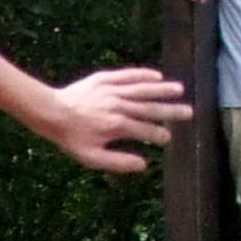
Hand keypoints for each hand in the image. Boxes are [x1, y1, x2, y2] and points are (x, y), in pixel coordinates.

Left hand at [38, 67, 189, 172]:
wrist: (51, 112)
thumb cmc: (70, 138)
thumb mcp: (91, 157)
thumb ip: (117, 162)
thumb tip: (143, 165)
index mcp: (117, 126)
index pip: (146, 130)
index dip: (159, 135)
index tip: (169, 139)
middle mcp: (118, 106)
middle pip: (150, 108)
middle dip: (171, 111)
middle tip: (189, 112)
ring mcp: (112, 90)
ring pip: (142, 89)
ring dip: (162, 89)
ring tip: (179, 90)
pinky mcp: (104, 78)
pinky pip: (128, 75)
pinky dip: (143, 75)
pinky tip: (157, 76)